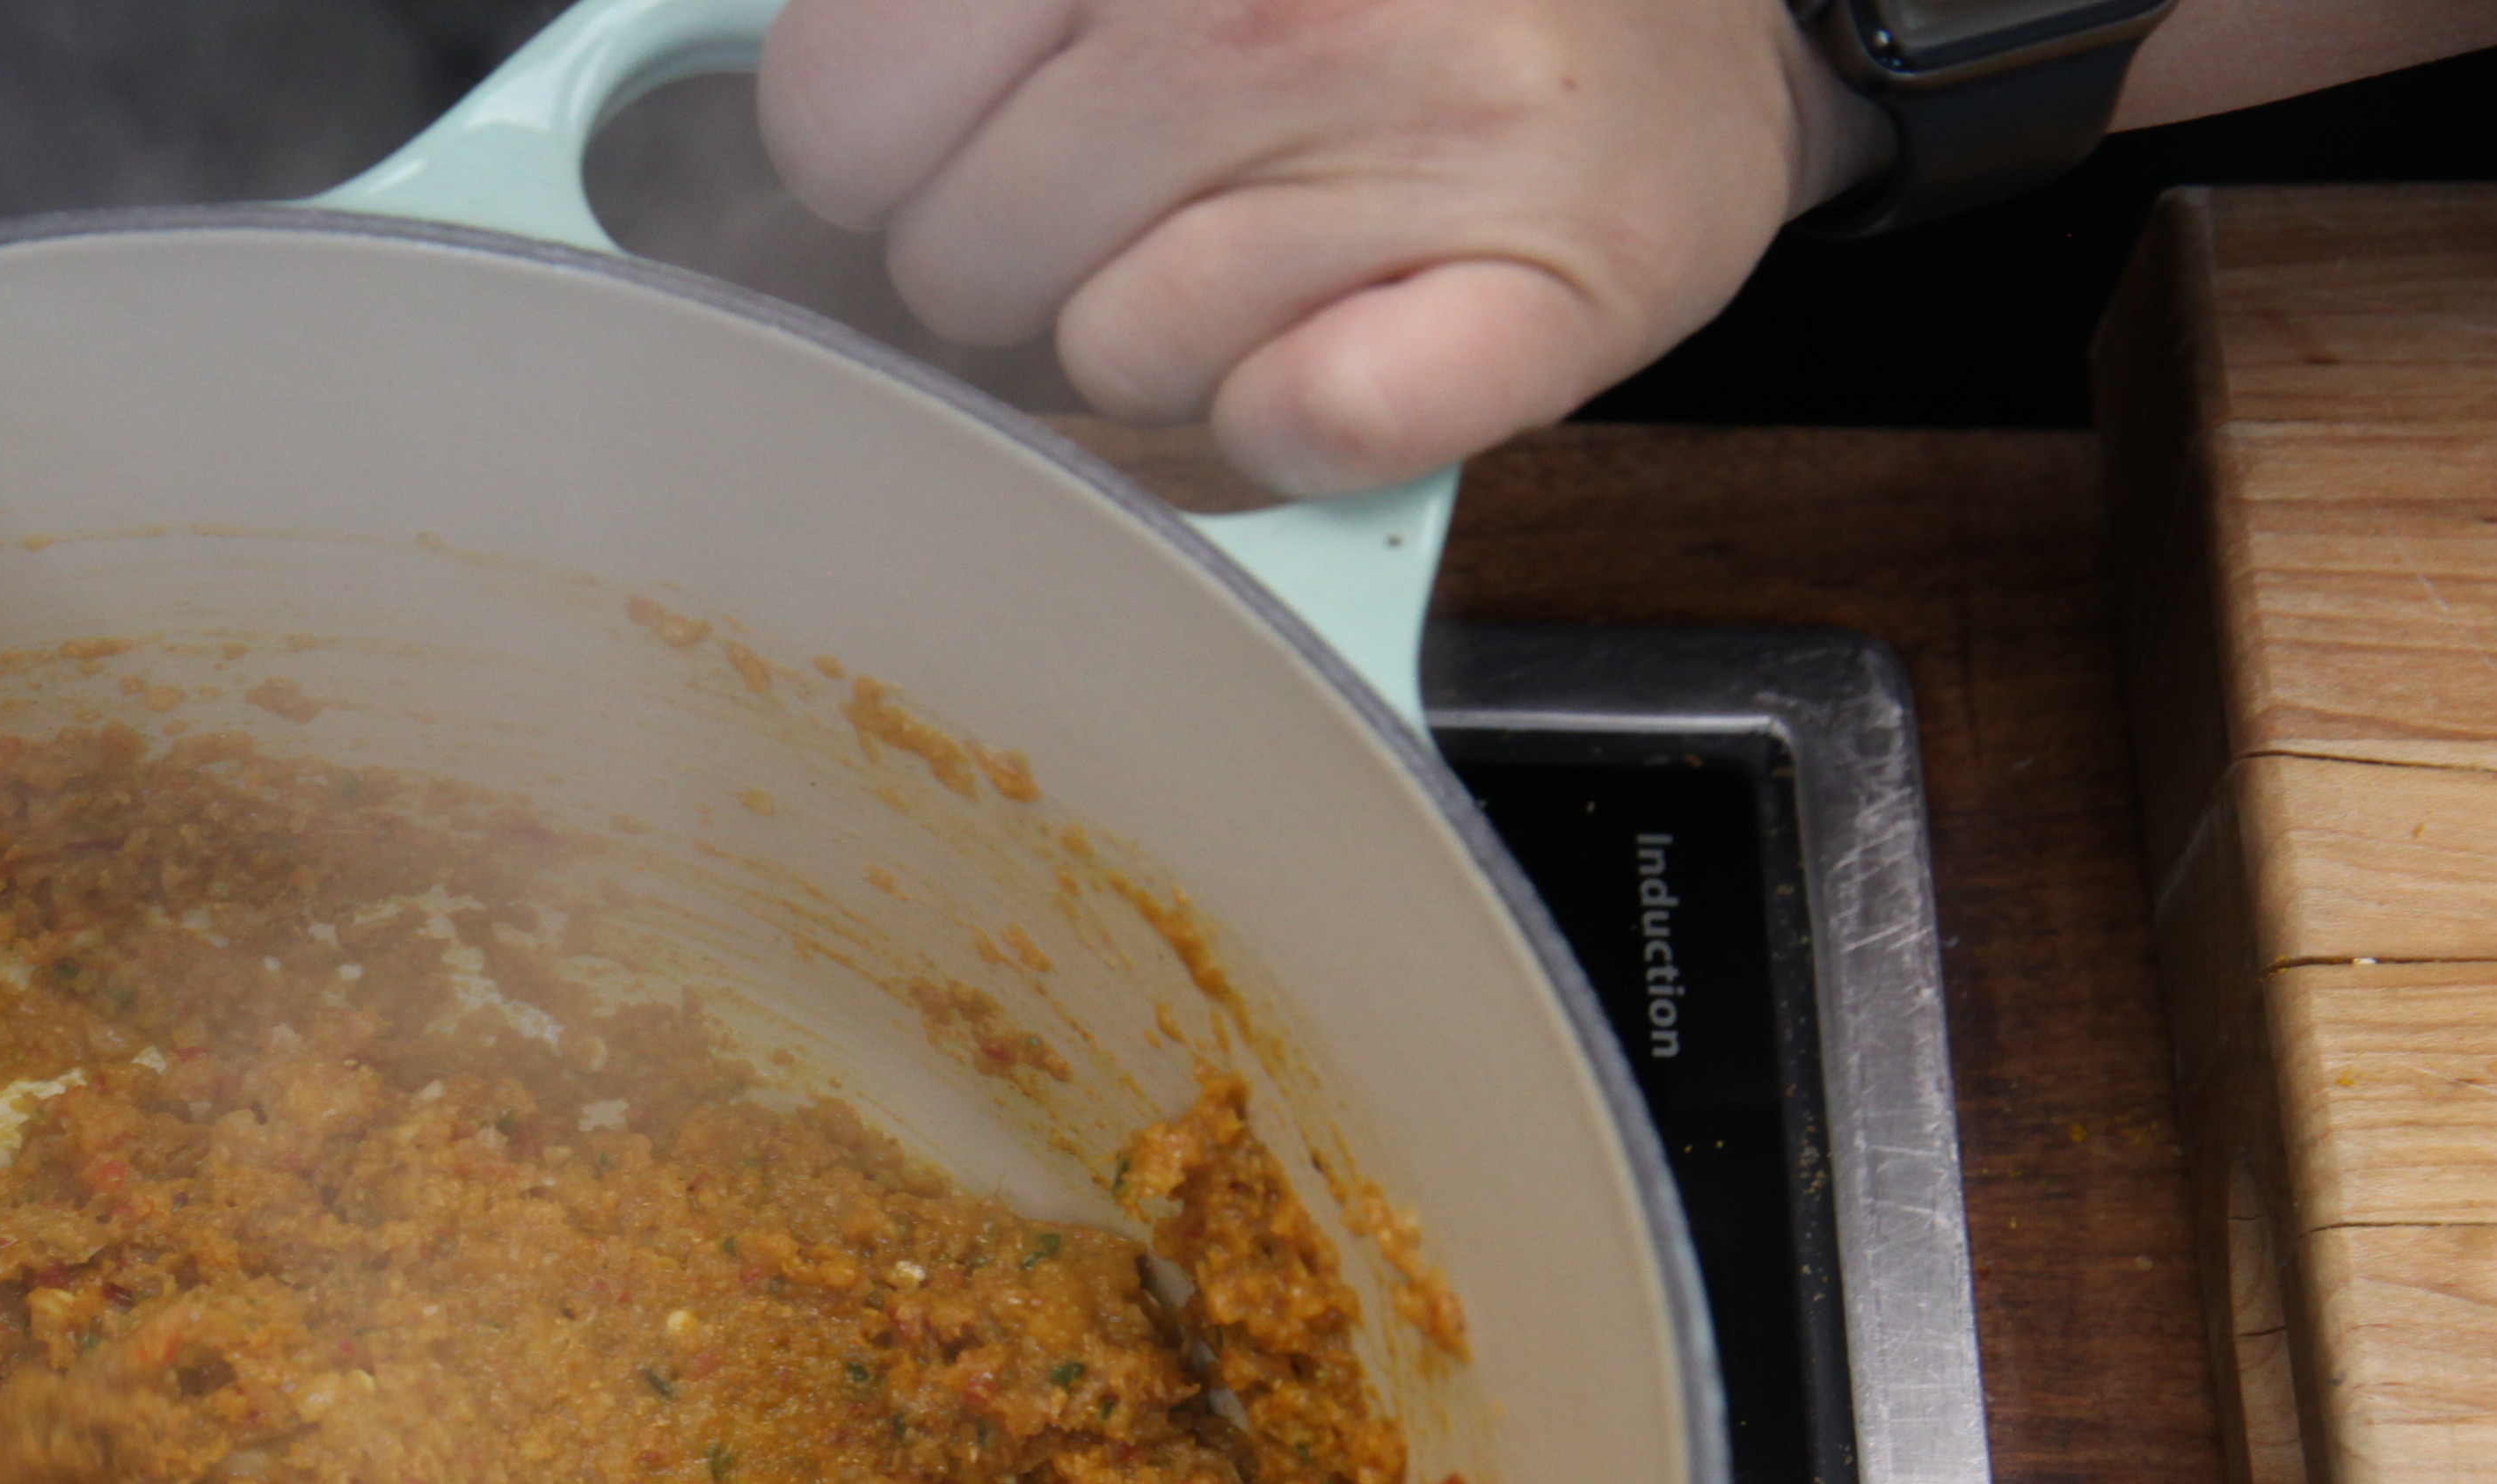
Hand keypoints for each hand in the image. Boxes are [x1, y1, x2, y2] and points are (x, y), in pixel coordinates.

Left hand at [756, 0, 1883, 492]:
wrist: (1697, 13)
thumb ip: (950, 21)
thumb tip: (799, 157)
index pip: (844, 97)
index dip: (883, 155)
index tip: (964, 135)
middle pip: (964, 248)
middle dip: (1024, 250)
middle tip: (1159, 184)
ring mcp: (1428, 124)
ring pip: (1113, 352)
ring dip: (1166, 331)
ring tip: (1287, 230)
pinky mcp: (1541, 285)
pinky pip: (1294, 428)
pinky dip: (1301, 415)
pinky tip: (1358, 325)